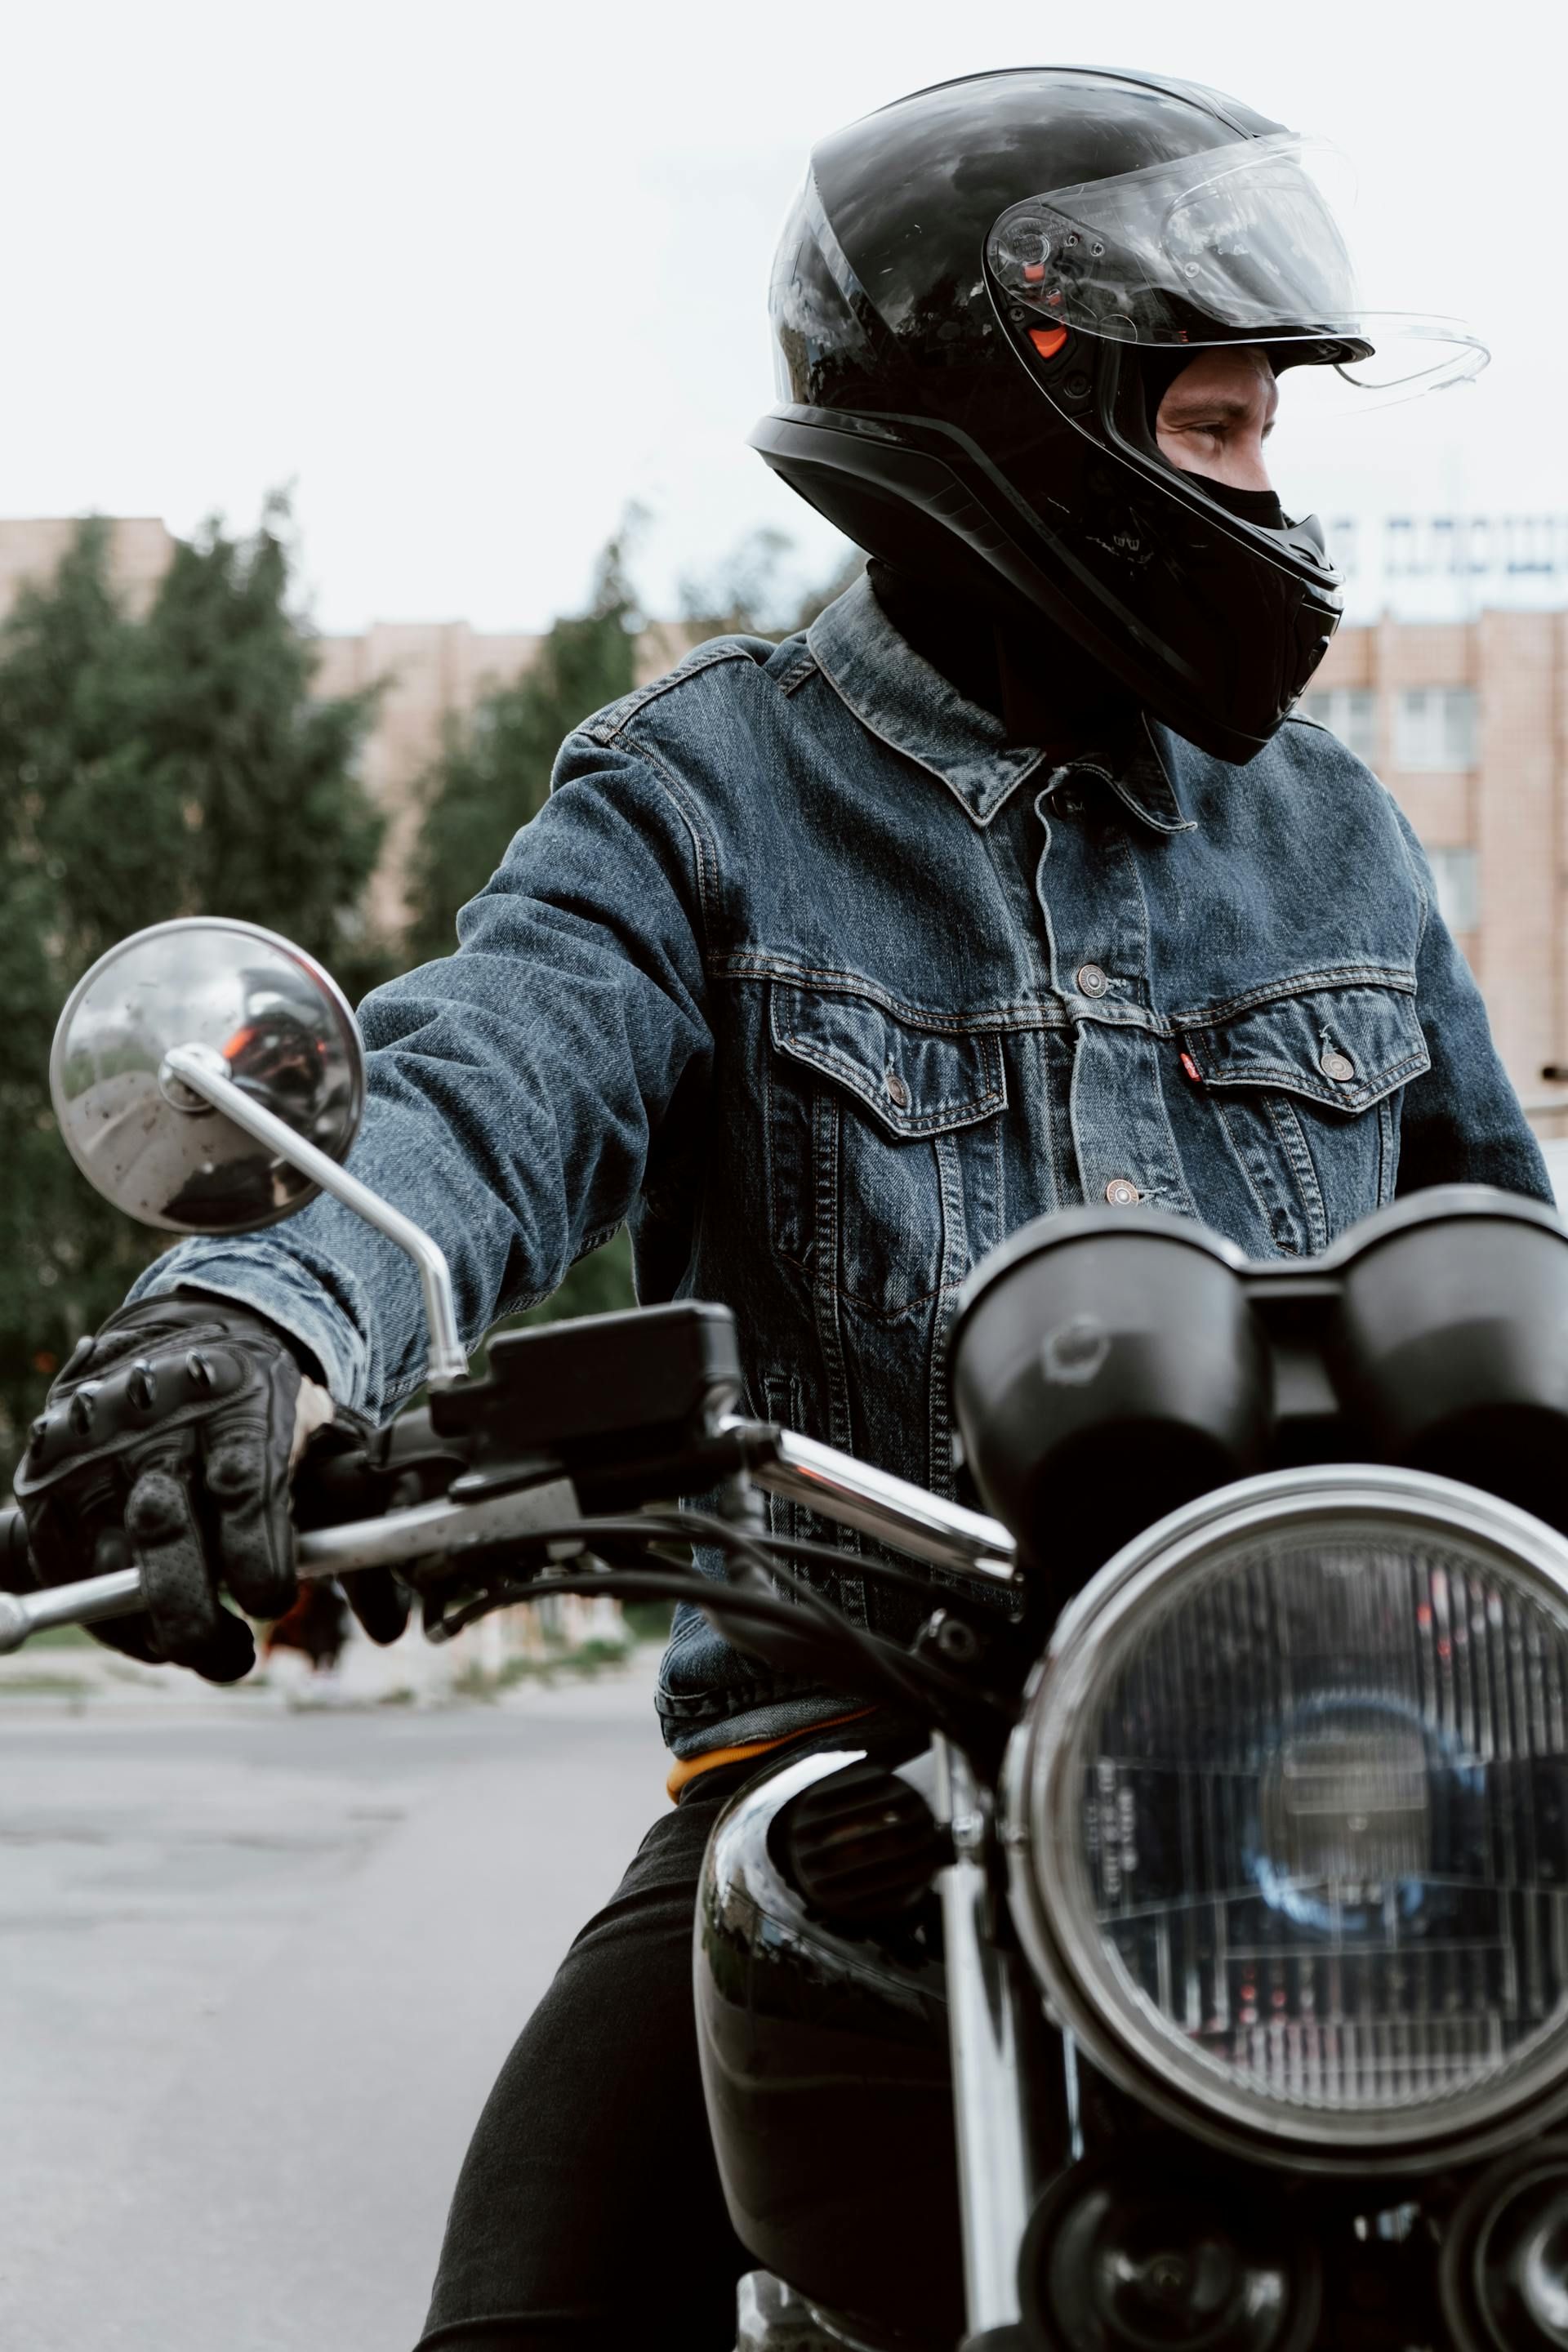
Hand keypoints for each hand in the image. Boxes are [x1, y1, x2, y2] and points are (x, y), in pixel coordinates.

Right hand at [14, 1291, 328, 1682]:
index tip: (273, 1600)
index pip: (244, 1483)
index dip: (258, 1554)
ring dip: (152, 1627)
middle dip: (194, 1612)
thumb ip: (355, 1518)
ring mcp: (95, 1451)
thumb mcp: (319, 1429)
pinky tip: (146, 1626)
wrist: (177, 1338)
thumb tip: (392, 1627)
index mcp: (238, 1399)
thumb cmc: (262, 1402)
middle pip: (165, 1527)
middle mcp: (157, 1423)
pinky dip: (105, 1614)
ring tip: (194, 1647)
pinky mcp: (50, 1480)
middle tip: (231, 1652)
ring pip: (110, 1561)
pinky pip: (65, 1568)